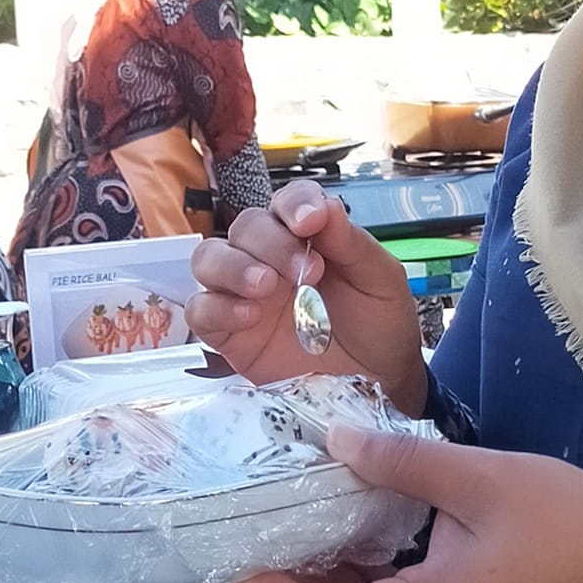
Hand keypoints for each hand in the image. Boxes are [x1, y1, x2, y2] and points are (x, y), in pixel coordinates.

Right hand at [188, 180, 425, 413]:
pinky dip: (217, 307)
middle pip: (245, 227)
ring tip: (266, 287)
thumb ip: (352, 244)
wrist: (377, 380)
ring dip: (233, 266)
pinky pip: (201, 311)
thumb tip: (324, 206)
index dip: (294, 204)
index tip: (310, 221)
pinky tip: (249, 316)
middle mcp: (269, 258)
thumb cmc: (379, 323)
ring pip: (208, 259)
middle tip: (304, 272)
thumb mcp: (380, 280)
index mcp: (307, 236)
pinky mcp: (228, 334)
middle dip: (270, 242)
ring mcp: (243, 294)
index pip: (287, 202)